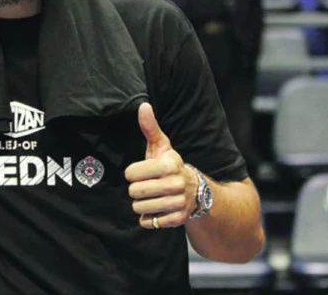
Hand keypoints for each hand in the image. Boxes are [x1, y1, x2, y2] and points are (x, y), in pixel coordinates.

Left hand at [124, 103, 198, 228]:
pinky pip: (148, 222)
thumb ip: (150, 128)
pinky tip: (157, 209)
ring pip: (139, 208)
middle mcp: (175, 184)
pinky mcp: (176, 220)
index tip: (141, 172)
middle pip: (134, 192)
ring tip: (152, 197)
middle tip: (147, 186)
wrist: (196, 191)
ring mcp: (177, 203)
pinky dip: (149, 218)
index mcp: (169, 165)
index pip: (131, 173)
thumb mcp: (161, 146)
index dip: (132, 173)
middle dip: (136, 189)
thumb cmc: (169, 166)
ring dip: (141, 204)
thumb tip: (143, 106)